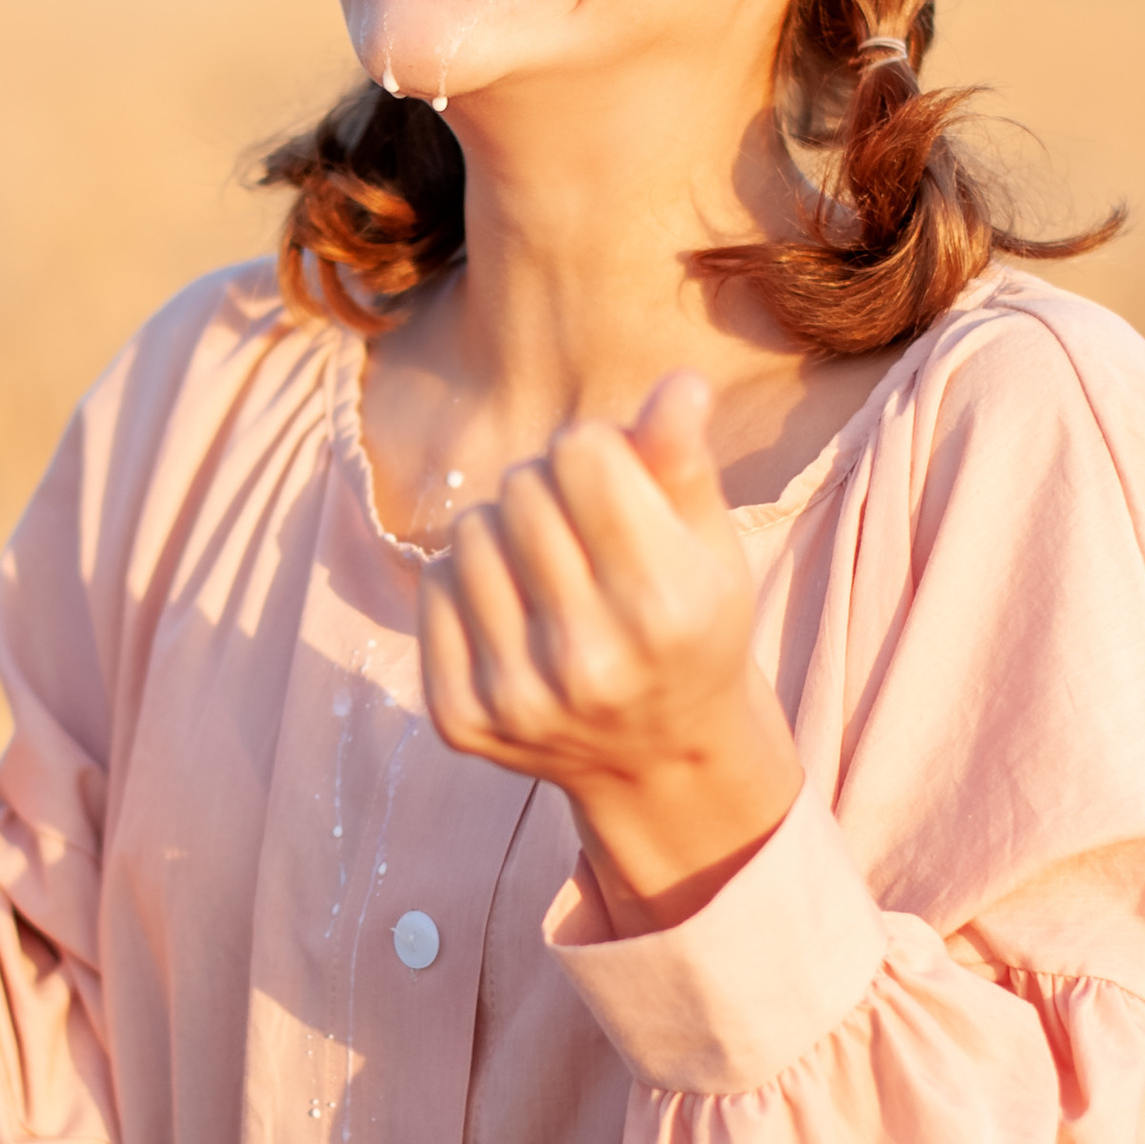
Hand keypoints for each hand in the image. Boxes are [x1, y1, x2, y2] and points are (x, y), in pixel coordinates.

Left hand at [417, 371, 800, 934]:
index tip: (617, 482)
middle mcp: (590, 659)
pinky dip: (468, 582)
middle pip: (520, 485)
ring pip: (469, 532)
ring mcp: (518, 695)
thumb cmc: (689, 626)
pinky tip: (513, 610)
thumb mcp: (710, 545)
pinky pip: (434, 585)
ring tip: (547, 569)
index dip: (600, 448)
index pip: (581, 451)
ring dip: (505, 532)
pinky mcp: (461, 718)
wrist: (659, 759)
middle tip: (581, 530)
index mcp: (665, 606)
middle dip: (549, 487)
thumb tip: (677, 384)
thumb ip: (685, 462)